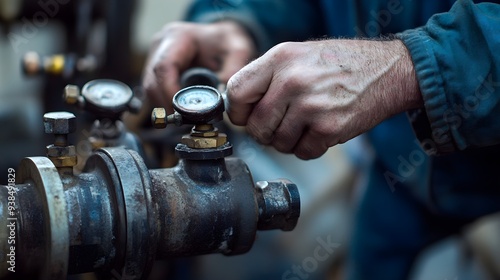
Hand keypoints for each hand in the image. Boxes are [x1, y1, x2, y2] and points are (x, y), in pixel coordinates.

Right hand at [143, 21, 255, 109]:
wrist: (221, 38)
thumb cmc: (227, 42)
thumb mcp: (238, 50)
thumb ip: (233, 71)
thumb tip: (223, 97)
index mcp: (178, 37)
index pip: (163, 68)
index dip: (169, 93)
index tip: (183, 112)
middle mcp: (160, 45)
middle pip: (152, 82)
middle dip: (168, 105)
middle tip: (187, 120)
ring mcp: (154, 57)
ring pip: (150, 90)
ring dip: (165, 106)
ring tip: (187, 116)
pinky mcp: (154, 70)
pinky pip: (154, 92)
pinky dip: (166, 104)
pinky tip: (182, 110)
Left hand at [226, 39, 421, 158]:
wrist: (388, 70)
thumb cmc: (340, 63)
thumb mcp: (298, 55)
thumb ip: (267, 77)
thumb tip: (239, 108)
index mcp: (280, 58)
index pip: (236, 92)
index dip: (238, 111)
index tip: (246, 117)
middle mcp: (292, 80)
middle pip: (256, 125)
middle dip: (265, 132)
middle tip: (279, 125)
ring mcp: (311, 105)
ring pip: (278, 143)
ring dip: (288, 141)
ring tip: (305, 124)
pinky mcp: (329, 128)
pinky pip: (302, 152)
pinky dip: (308, 148)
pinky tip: (320, 131)